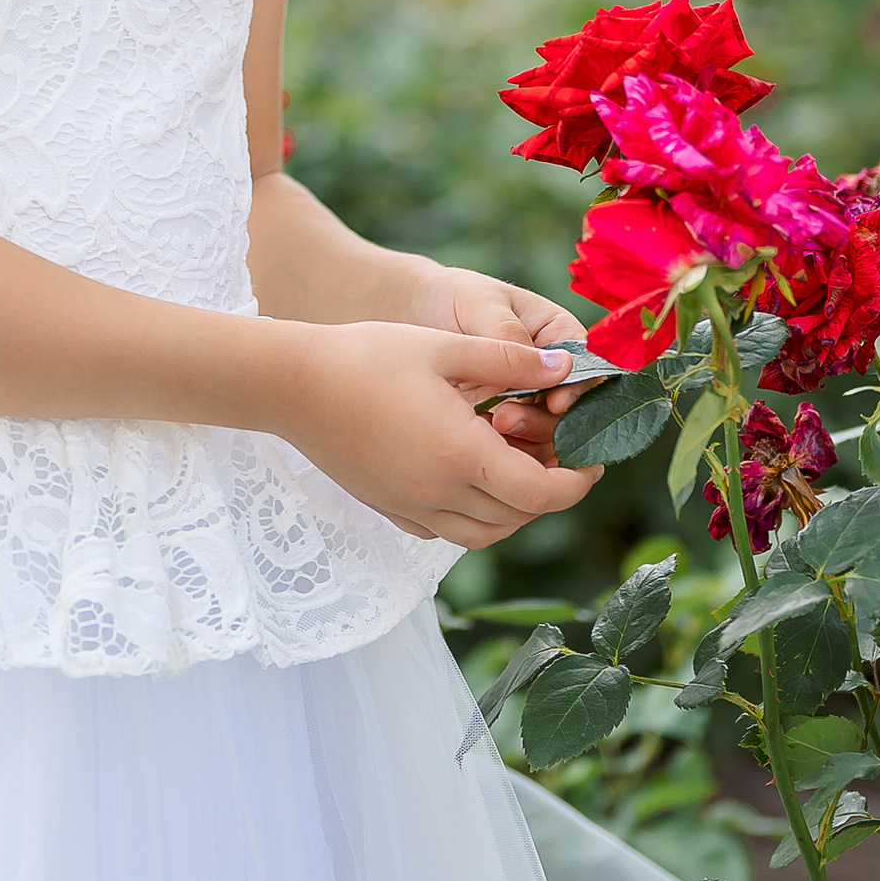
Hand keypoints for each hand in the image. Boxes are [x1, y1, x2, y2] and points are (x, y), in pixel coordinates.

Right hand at [268, 319, 597, 548]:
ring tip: (520, 468)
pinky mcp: (388, 508)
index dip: (576, 483)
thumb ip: (510, 360)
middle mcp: (438, 493)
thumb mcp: (445, 346)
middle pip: (517, 518)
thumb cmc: (366, 356)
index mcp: (460, 454)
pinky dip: (473, 516)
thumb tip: (567, 369)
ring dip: (514, 511)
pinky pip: (446, 531)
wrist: (289, 385)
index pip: (540, 493)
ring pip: (484, 533)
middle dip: (550, 495)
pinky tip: (470, 477)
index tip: (589, 459)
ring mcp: (410, 507)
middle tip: (561, 458)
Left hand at [402, 265, 595, 472]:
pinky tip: (480, 446)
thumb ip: (510, 333)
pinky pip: (518, 446)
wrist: (410, 314)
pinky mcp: (504, 422)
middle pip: (572, 409)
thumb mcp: (480, 304)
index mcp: (558, 334)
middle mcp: (550, 371)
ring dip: (527, 439)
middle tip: (506, 419)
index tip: (555, 403)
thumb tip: (553, 365)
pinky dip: (506, 451)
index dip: (578, 390)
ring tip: (491, 426)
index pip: (586, 367)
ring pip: (548, 433)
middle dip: (546, 421)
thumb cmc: (452, 297)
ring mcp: (528, 399)